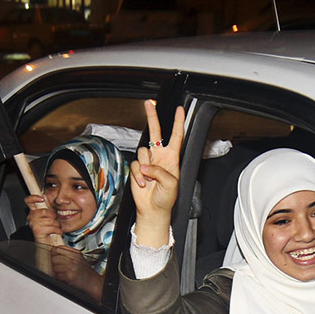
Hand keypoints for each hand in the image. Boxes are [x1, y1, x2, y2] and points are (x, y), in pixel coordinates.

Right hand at [25, 194, 62, 244]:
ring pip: (50, 220)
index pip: (29, 201)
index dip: (34, 197)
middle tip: (53, 220)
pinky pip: (51, 227)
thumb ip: (46, 205)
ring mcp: (34, 224)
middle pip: (43, 210)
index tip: (41, 198)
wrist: (47, 243)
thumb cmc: (48, 230)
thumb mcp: (48, 215)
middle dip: (52, 215)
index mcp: (33, 212)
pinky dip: (57, 230)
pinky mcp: (38, 231)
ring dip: (56, 224)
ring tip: (55, 227)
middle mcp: (31, 218)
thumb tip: (44, 196)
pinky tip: (56, 232)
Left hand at [50, 246, 102, 299]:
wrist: (93, 283)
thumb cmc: (86, 273)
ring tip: (66, 273)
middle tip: (61, 267)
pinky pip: (58, 275)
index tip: (54, 256)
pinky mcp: (69, 275)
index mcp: (76, 253)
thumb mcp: (79, 259)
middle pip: (55, 258)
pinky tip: (67, 278)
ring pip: (55, 267)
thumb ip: (68, 254)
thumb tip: (54, 251)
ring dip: (58, 272)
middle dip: (56, 263)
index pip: (59, 248)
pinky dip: (61, 278)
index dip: (54, 252)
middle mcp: (74, 259)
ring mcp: (71, 267)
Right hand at [130, 100, 184, 246]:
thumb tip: (145, 166)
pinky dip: (137, 175)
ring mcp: (147, 163)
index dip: (178, 122)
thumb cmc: (166, 198)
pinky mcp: (137, 169)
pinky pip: (134, 165)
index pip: (176, 136)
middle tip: (149, 103)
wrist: (153, 210)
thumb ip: (159, 172)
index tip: (180, 110)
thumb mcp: (171, 184)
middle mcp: (159, 157)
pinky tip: (143, 183)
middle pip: (155, 132)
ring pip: (142, 152)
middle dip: (152, 117)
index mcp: (172, 158)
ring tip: (149, 180)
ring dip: (144, 167)